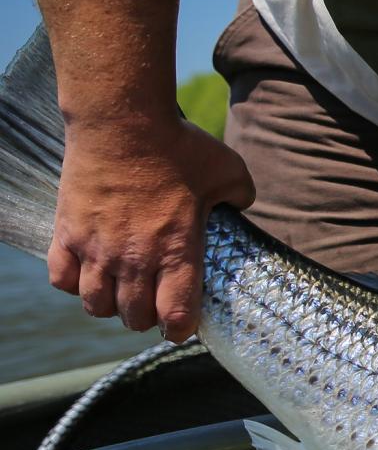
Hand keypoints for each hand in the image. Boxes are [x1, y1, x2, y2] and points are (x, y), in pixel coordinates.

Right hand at [48, 116, 254, 341]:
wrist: (123, 120)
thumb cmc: (179, 145)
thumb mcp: (229, 172)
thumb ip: (241, 196)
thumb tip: (243, 204)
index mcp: (178, 251)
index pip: (176, 317)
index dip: (180, 329)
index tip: (182, 324)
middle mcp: (134, 258)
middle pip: (134, 318)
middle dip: (146, 319)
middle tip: (152, 303)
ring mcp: (96, 248)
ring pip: (96, 305)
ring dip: (110, 306)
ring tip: (120, 291)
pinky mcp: (67, 232)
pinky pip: (61, 280)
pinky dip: (74, 284)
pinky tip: (88, 272)